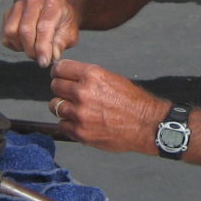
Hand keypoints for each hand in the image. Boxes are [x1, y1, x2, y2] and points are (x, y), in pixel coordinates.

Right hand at [2, 0, 79, 66]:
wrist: (59, 10)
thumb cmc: (65, 23)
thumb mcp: (70, 34)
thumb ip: (60, 44)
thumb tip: (51, 57)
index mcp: (52, 3)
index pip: (43, 27)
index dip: (42, 47)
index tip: (44, 62)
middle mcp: (34, 0)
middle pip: (25, 30)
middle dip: (31, 50)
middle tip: (39, 59)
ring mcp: (19, 5)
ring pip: (11, 31)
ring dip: (21, 46)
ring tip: (33, 49)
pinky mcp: (9, 12)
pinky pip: (5, 34)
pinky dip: (13, 44)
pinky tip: (25, 44)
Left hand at [49, 59, 168, 153]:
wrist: (146, 124)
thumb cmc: (132, 101)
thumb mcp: (111, 78)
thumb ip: (88, 77)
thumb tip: (69, 77)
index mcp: (92, 75)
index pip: (59, 68)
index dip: (58, 72)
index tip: (59, 76)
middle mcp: (83, 92)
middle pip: (55, 86)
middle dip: (61, 89)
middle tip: (69, 94)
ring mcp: (80, 114)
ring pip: (55, 106)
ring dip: (63, 107)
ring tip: (75, 110)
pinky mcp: (80, 132)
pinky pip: (62, 125)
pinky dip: (68, 124)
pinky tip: (80, 123)